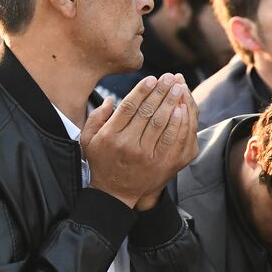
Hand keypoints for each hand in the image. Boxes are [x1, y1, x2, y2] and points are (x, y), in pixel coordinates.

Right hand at [82, 74, 192, 207]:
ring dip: (173, 103)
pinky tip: (183, 109)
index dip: (142, 91)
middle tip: (170, 77)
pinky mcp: (163, 165)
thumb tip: (111, 99)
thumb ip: (96, 118)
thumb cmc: (102, 163)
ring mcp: (147, 156)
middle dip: (161, 92)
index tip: (152, 78)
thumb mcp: (89, 141)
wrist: (115, 194)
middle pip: (149, 112)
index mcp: (111, 136)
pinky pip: (174, 139)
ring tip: (179, 87)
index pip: (129, 107)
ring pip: (163, 123)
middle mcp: (129, 145)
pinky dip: (180, 123)